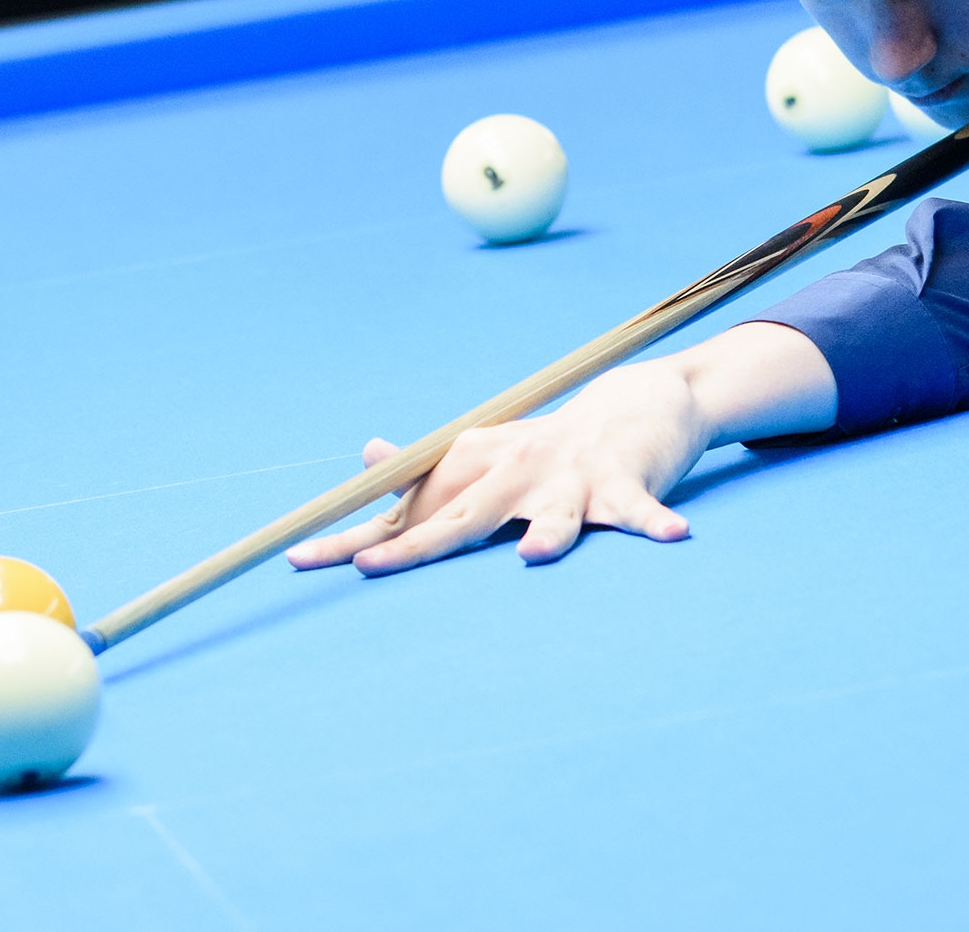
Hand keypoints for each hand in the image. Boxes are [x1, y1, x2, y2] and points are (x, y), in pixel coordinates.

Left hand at [287, 361, 708, 574]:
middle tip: (372, 567)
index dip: (350, 537)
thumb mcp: (487, 453)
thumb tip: (368, 456)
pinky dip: (656, 523)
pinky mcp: (626, 482)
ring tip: (538, 555)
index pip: (406, 512)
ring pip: (557, 513)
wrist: (635, 401)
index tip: (294, 560)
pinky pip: (641, 509)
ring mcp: (571, 477)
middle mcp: (516, 474)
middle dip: (417, 545)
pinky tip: (674, 538)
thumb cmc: (550, 445)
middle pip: (464, 517)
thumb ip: (428, 472)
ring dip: (551, 533)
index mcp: (478, 474)